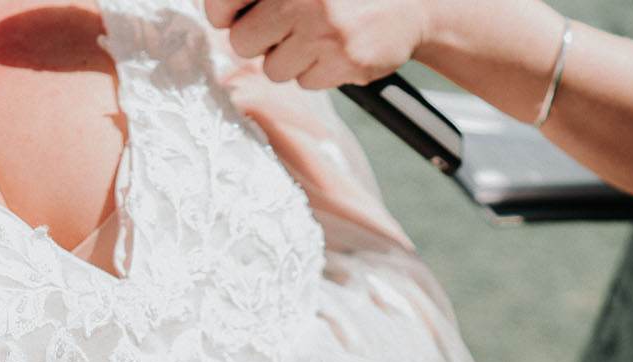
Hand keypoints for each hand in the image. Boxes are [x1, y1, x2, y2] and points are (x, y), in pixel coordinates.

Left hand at [206, 0, 430, 87]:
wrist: (414, 2)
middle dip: (260, 40)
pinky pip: (305, 82)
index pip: (221, 2)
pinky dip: (318, 71)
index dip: (222, 14)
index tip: (231, 17)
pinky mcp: (345, 60)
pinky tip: (337, 50)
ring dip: (291, 59)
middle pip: (242, 41)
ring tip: (317, 37)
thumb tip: (218, 14)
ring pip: (273, 68)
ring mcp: (325, 30)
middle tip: (285, 28)